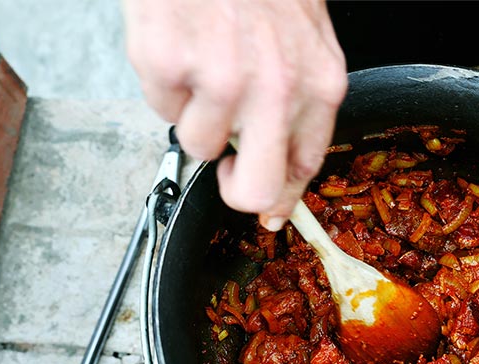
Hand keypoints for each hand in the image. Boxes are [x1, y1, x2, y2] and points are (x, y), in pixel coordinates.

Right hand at [122, 0, 347, 229]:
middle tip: (223, 159)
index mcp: (318, 83)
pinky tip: (180, 40)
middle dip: (233, 187)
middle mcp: (275, 90)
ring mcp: (221, 80)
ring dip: (194, 108)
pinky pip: (160, 105)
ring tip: (201, 56)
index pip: (305, 167)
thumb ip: (298, 102)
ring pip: (197, 144)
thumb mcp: (303, 37)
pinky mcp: (170, 66)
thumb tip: (279, 168)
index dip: (281, 197)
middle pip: (252, 190)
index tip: (268, 211)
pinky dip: (163, 79)